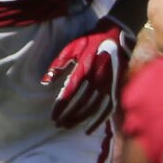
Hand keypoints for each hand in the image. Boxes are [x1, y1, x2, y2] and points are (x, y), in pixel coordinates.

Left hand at [41, 15, 135, 133]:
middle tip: (58, 124)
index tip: (53, 117)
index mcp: (85, 68)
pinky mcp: (116, 86)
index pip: (70, 92)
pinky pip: (108, 108)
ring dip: (80, 119)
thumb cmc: (92, 39)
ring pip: (93, 108)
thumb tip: (45, 82)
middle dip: (68, 116)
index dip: (61, 106)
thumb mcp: (73, 46)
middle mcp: (97, 78)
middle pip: (81, 103)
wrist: (117, 33)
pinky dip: (98, 121)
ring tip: (68, 126)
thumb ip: (58, 64)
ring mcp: (108, 84)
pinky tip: (89, 130)